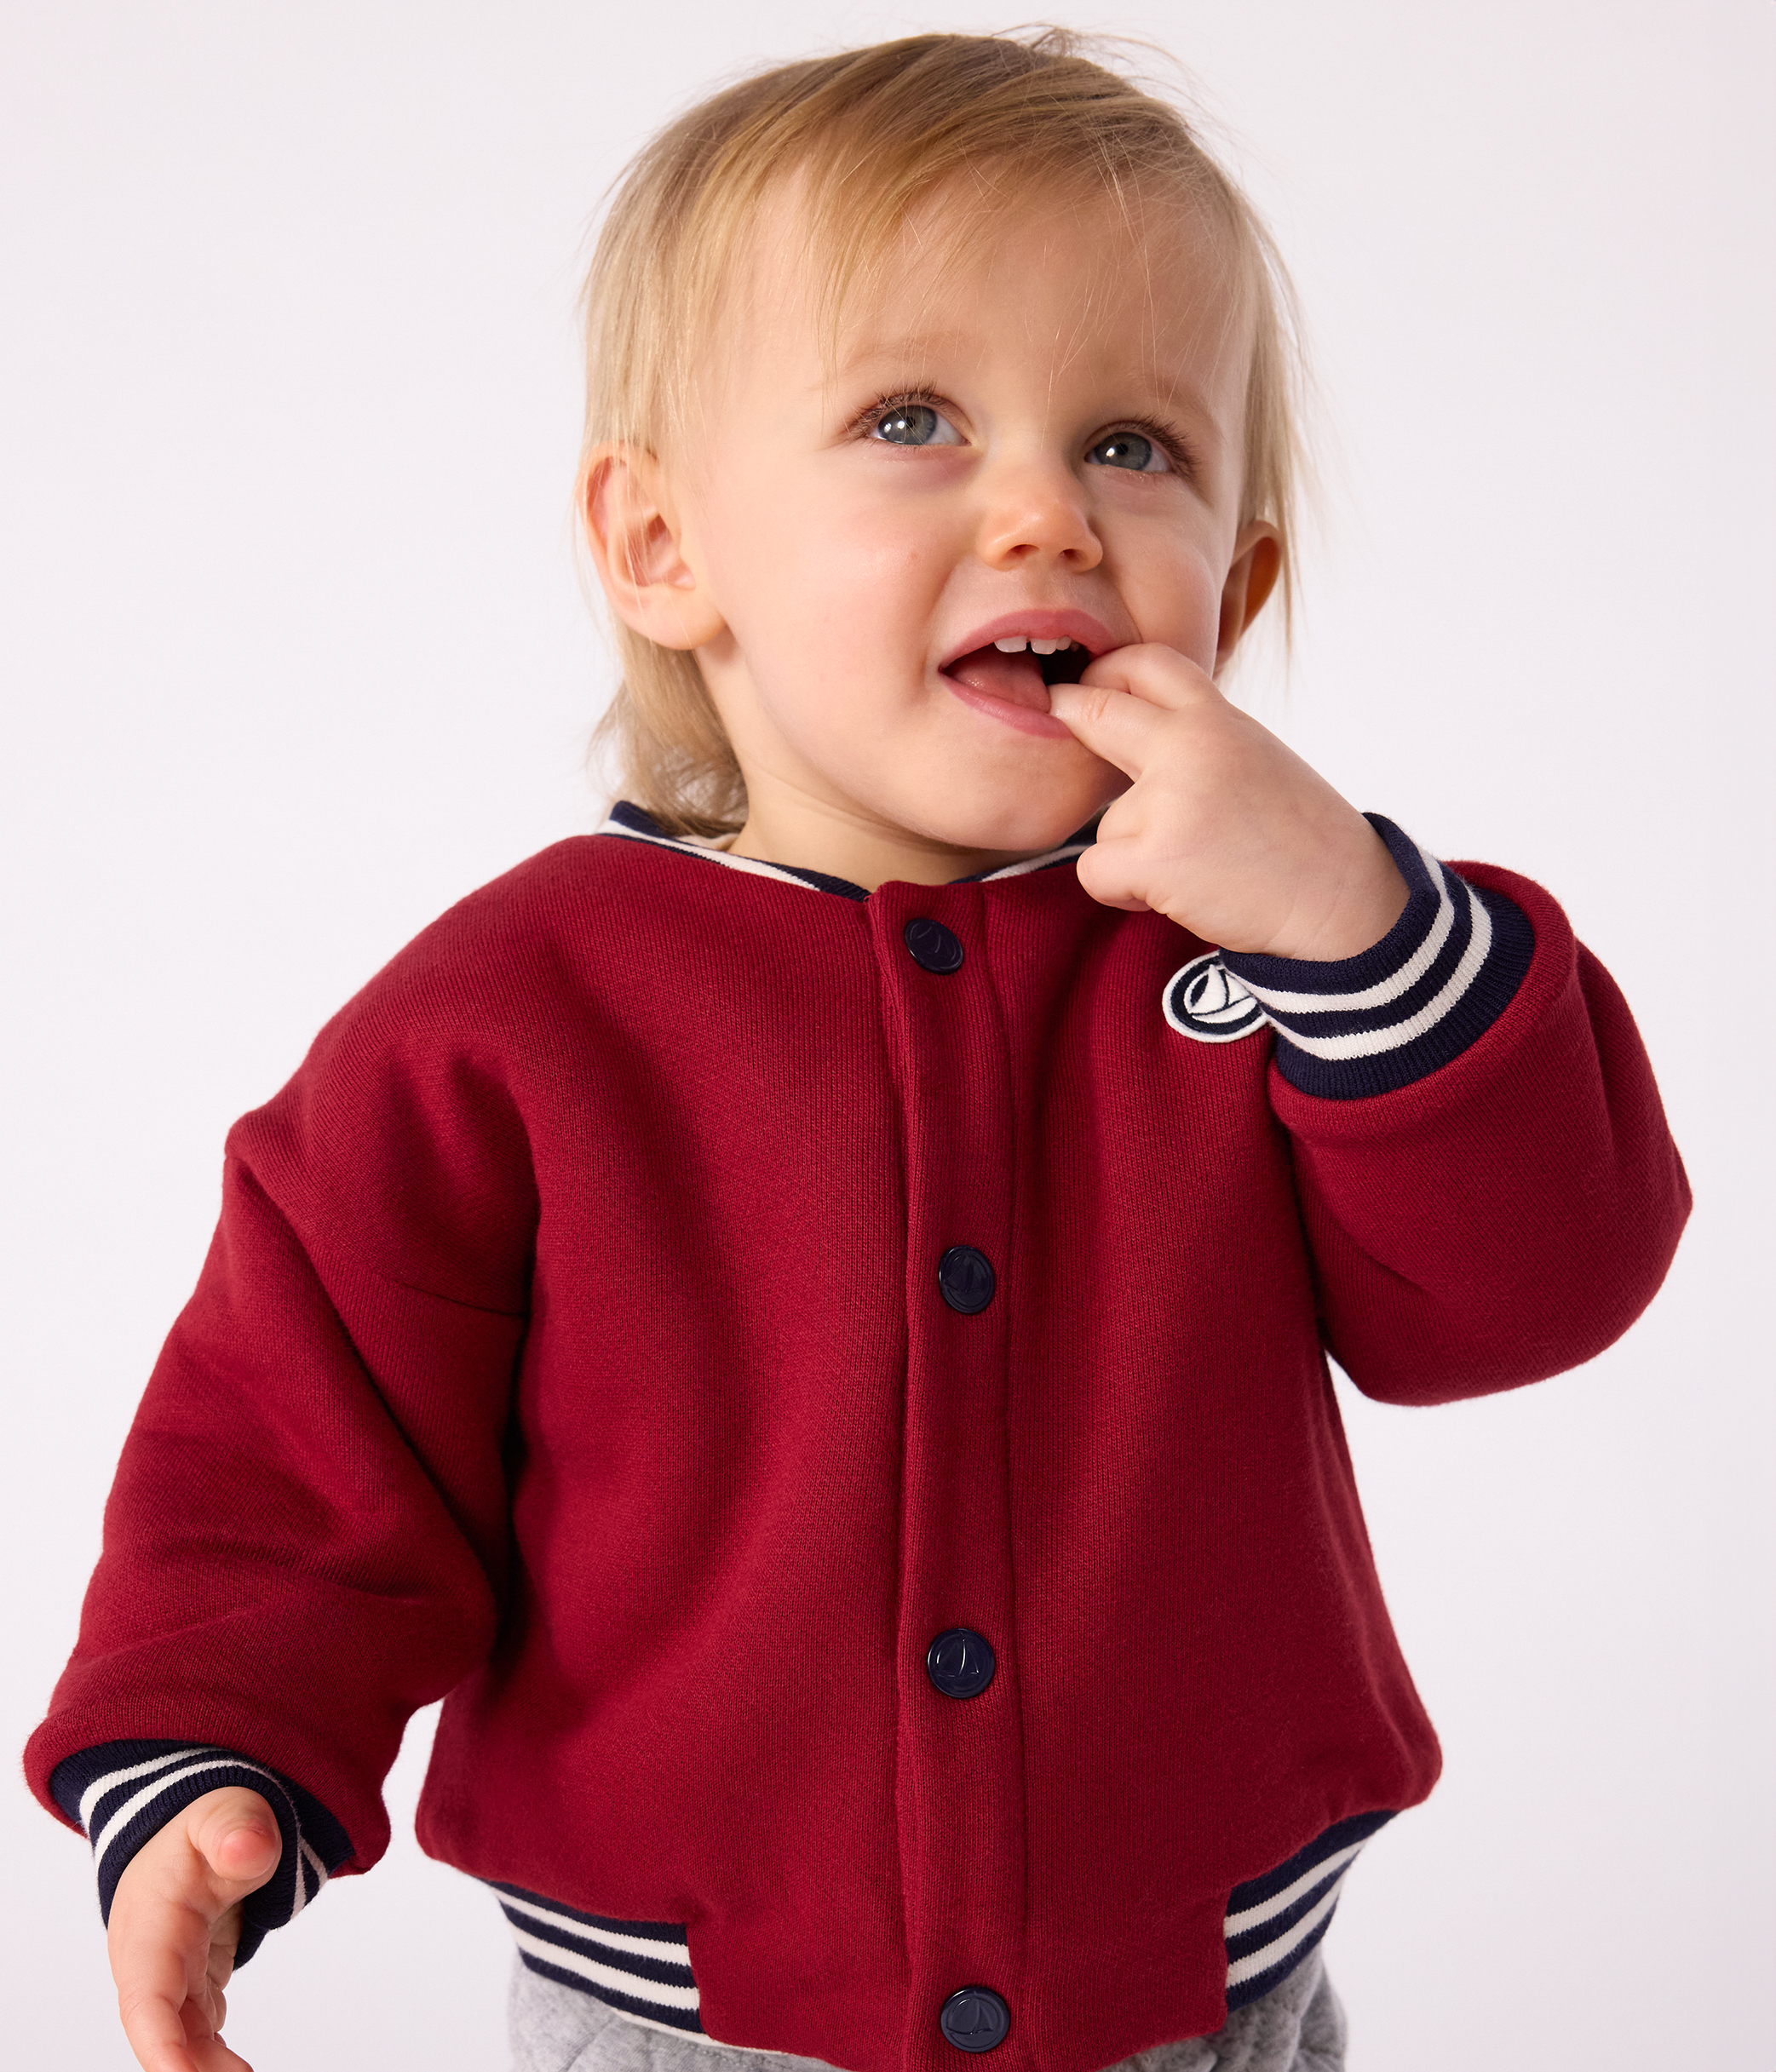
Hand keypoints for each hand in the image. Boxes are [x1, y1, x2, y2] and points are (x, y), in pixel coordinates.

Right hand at [107, 1785, 280, 2071]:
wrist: (192, 1828)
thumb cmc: (203, 1823)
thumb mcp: (223, 1812)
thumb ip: (234, 1828)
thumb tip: (252, 1849)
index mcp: (151, 1924)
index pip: (147, 1993)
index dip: (160, 2040)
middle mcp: (150, 1961)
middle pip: (164, 2028)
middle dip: (188, 2067)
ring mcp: (170, 1977)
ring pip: (183, 2036)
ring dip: (205, 2067)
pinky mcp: (191, 1985)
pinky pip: (198, 2031)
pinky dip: (213, 2058)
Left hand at [1046, 645, 1407, 959]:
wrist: (1343, 901)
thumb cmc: (1301, 839)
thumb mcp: (1254, 758)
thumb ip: (1198, 741)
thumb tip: (1130, 734)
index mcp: (1220, 719)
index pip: (1148, 663)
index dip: (1107, 669)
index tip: (1090, 681)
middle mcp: (1190, 747)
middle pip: (1097, 712)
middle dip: (1069, 711)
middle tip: (1057, 709)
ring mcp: (1168, 800)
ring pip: (1105, 821)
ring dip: (1132, 851)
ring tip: (1196, 864)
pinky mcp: (1154, 856)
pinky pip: (1096, 870)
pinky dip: (1123, 891)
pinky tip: (1174, 893)